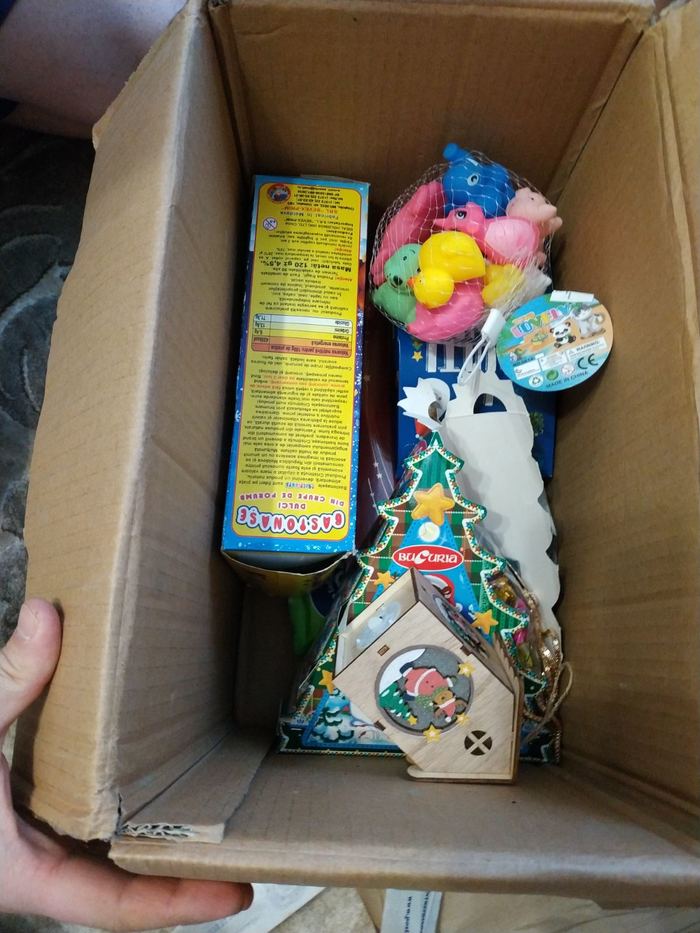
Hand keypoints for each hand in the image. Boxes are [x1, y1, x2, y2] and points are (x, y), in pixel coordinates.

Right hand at [1, 599, 252, 930]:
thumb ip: (4, 685)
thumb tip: (47, 615)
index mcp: (23, 874)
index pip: (117, 906)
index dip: (181, 902)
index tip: (242, 889)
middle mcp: (32, 869)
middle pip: (121, 881)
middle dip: (179, 868)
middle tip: (244, 837)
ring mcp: (24, 848)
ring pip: (99, 853)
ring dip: (148, 836)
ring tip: (207, 804)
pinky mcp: (16, 821)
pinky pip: (77, 821)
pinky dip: (111, 805)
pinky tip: (136, 774)